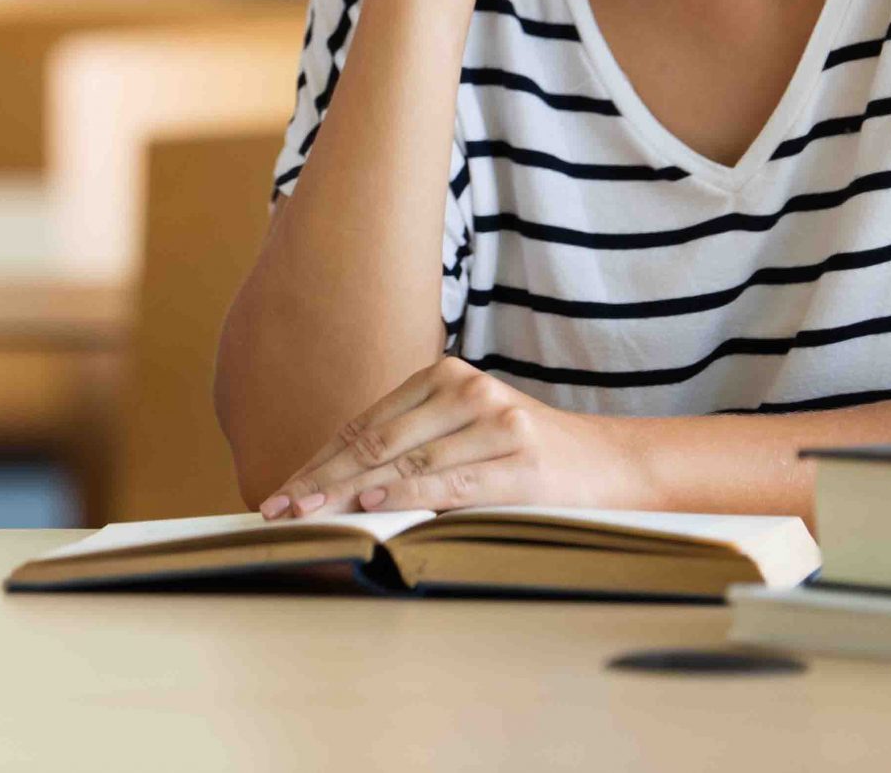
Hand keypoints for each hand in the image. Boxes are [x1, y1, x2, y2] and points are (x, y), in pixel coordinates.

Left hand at [257, 357, 649, 517]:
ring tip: (311, 513)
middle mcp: (464, 390)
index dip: (317, 460)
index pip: (363, 424)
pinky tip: (370, 503)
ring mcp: (493, 421)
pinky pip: (447, 481)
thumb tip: (336, 485)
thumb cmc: (525, 456)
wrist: (610, 465)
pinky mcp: (517, 459)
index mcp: (444, 377)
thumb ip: (412, 447)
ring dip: (349, 491)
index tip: (281, 492)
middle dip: (320, 478)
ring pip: (403, 460)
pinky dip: (405, 493)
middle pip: (372, 440)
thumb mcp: (466, 436)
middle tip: (280, 508)